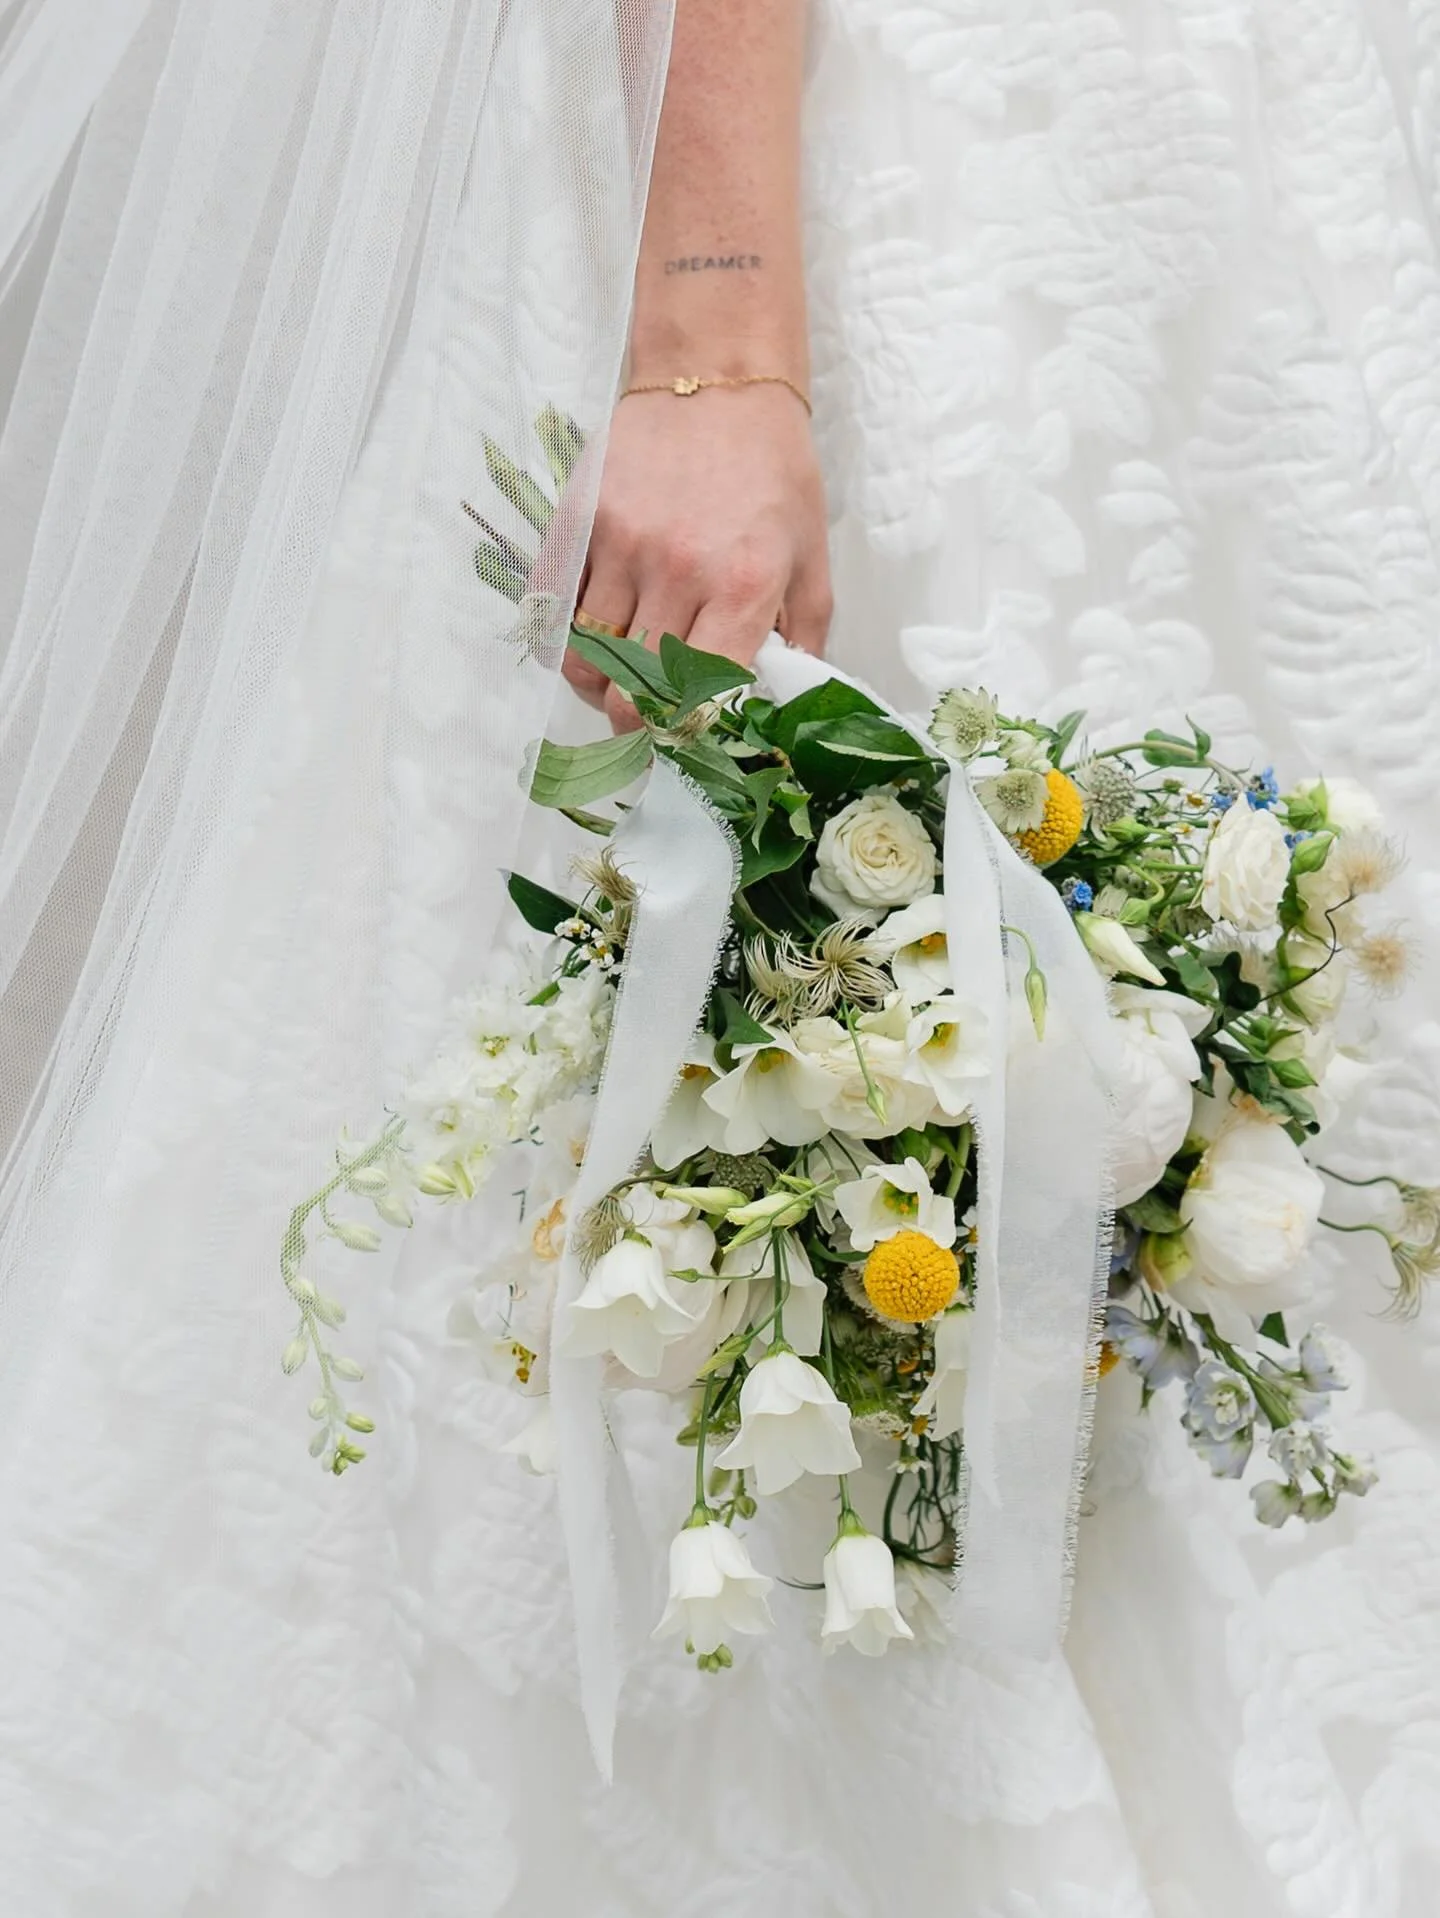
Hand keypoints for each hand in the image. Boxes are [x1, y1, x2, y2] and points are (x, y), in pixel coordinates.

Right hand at [567, 385, 831, 730]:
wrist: (718, 379)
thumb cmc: (773, 474)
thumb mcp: (812, 558)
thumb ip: (801, 639)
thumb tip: (773, 706)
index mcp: (743, 587)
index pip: (697, 699)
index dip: (684, 734)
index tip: (684, 736)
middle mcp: (678, 571)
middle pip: (632, 692)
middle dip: (636, 720)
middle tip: (646, 715)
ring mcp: (621, 545)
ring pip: (585, 660)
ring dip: (598, 684)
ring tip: (617, 677)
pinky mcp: (579, 520)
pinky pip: (552, 609)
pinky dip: (564, 639)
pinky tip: (588, 638)